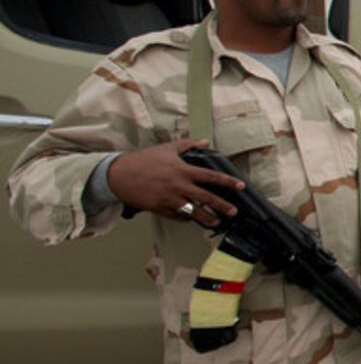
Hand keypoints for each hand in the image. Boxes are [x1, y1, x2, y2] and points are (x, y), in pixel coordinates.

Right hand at [107, 138, 243, 225]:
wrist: (118, 175)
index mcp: (182, 171)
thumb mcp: (166, 148)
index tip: (240, 186)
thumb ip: (188, 144)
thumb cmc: (142, 160)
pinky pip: (177, 216)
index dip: (227, 182)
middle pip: (207, 198)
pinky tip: (192, 219)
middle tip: (233, 211)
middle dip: (222, 206)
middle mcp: (179, 186)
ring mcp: (169, 199)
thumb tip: (206, 142)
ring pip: (194, 212)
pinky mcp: (160, 209)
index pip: (211, 177)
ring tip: (216, 221)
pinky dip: (186, 218)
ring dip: (207, 218)